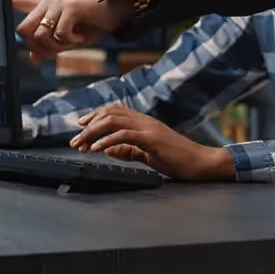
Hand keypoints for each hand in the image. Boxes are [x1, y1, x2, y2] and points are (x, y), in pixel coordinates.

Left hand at [13, 0, 132, 61]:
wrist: (115, 14)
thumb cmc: (91, 25)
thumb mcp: (67, 39)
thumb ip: (49, 47)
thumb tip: (32, 58)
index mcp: (45, 7)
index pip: (21, 3)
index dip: (10, 2)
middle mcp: (48, 3)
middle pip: (23, 30)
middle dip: (38, 47)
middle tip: (56, 48)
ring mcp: (58, 4)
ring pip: (40, 35)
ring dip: (56, 46)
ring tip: (71, 42)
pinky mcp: (70, 8)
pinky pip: (60, 34)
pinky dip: (71, 42)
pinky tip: (80, 37)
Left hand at [69, 104, 235, 181]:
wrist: (200, 162)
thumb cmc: (176, 159)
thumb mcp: (147, 154)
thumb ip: (128, 150)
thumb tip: (107, 149)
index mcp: (143, 122)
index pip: (114, 111)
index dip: (95, 116)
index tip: (80, 127)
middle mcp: (144, 120)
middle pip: (109, 113)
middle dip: (88, 125)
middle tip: (75, 140)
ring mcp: (148, 127)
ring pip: (113, 120)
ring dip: (93, 132)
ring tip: (81, 144)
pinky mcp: (152, 138)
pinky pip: (124, 135)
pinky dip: (107, 141)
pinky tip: (97, 149)